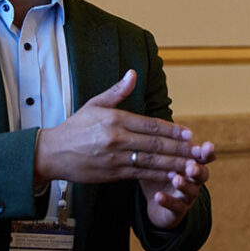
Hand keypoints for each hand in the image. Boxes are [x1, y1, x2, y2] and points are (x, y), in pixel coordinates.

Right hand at [33, 70, 203, 185]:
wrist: (51, 154)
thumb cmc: (74, 128)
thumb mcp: (94, 105)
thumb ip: (117, 92)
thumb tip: (133, 74)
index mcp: (115, 119)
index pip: (150, 125)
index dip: (172, 130)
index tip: (189, 133)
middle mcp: (116, 138)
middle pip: (155, 145)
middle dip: (179, 149)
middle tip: (198, 151)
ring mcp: (115, 158)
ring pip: (151, 162)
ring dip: (173, 164)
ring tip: (191, 165)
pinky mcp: (112, 174)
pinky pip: (140, 175)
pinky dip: (158, 176)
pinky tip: (172, 177)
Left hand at [141, 143, 214, 228]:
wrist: (159, 204)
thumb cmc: (160, 173)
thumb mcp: (160, 156)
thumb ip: (162, 140)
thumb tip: (154, 117)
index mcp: (193, 163)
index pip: (203, 155)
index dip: (206, 152)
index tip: (207, 145)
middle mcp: (194, 179)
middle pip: (202, 173)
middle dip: (198, 168)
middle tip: (191, 164)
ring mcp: (187, 195)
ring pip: (191, 190)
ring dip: (184, 184)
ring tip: (176, 179)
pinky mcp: (177, 210)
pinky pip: (175, 206)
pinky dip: (168, 201)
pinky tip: (158, 196)